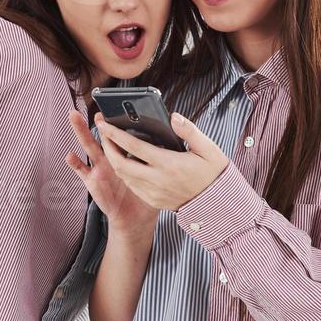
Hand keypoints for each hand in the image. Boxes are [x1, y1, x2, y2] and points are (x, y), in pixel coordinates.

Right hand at [66, 109, 158, 235]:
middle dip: (101, 121)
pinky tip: (70, 155)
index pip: (125, 134)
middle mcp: (113, 159)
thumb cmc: (150, 193)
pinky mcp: (92, 181)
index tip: (121, 107)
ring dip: (81, 131)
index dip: (123, 121)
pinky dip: (76, 163)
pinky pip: (82, 171)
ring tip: (73, 115)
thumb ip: (165, 156)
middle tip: (99, 108)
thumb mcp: (160, 172)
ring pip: (90, 146)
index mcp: (130, 155)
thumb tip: (172, 136)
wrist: (136, 218)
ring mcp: (100, 169)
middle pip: (105, 135)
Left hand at [94, 111, 229, 211]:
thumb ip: (190, 131)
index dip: (115, 134)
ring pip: (124, 175)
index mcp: (169, 164)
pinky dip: (124, 172)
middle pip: (120, 163)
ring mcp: (154, 192)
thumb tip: (173, 117)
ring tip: (111, 144)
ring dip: (114, 159)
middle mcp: (157, 180)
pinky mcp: (153, 200)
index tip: (104, 123)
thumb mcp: (208, 149)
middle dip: (107, 147)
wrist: (217, 203)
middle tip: (103, 133)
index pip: (134, 146)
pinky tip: (126, 161)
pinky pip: (132, 185)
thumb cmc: (213, 174)